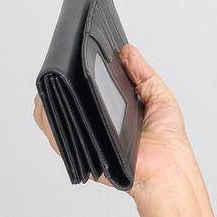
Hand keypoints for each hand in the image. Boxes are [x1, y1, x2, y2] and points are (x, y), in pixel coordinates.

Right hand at [31, 44, 201, 196]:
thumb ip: (142, 73)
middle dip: (61, 77)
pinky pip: (55, 135)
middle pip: (65, 99)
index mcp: (109, 112)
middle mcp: (93, 125)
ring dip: (49, 96)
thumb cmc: (168, 141)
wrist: (168, 168)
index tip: (77, 48)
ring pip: (51, 115)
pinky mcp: (79, 153)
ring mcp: (84, 139)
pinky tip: (48, 103)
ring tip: (56, 74)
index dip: (78, 70)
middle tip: (65, 57)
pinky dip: (47, 119)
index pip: (85, 89)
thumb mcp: (158, 97)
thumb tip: (126, 50)